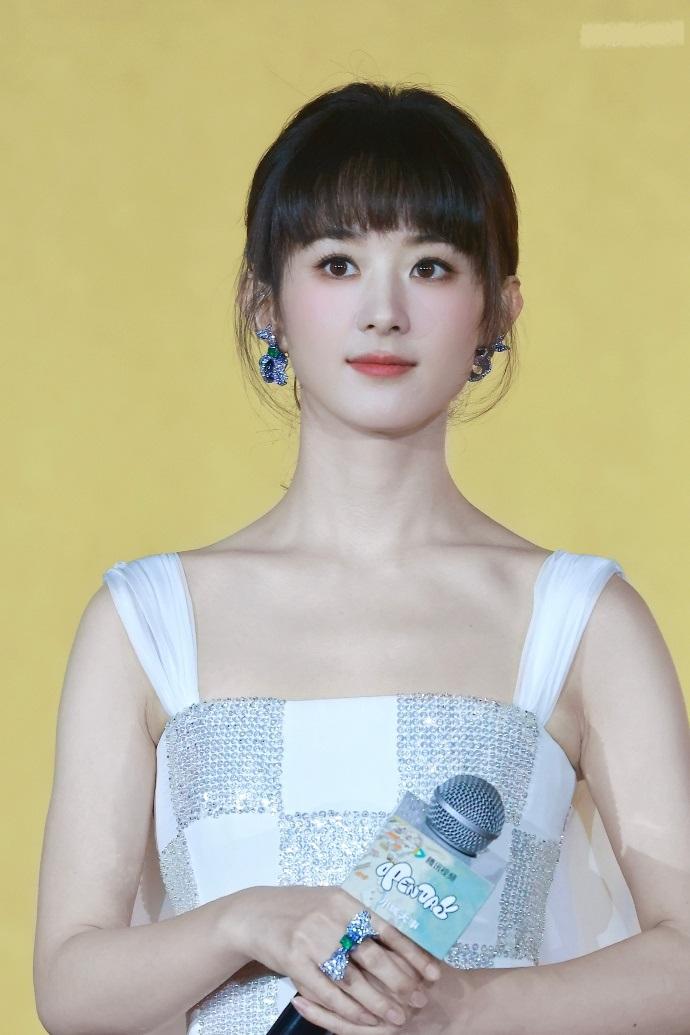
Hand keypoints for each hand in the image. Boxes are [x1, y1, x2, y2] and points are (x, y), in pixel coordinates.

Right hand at [232, 885, 442, 1031]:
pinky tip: (363, 1020)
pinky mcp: (294, 961)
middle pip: (372, 956)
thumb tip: (402, 931)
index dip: (412, 951)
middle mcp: (331, 917)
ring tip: (397, 1017)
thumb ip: (361, 914)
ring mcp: (311, 939)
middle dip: (400, 981)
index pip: (387, 927)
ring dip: (377, 1002)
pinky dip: (347, 1009)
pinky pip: (326, 991)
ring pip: (351, 979)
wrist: (256, 914)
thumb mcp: (333, 901)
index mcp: (346, 900)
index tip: (432, 971)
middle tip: (419, 1000)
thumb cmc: (301, 908)